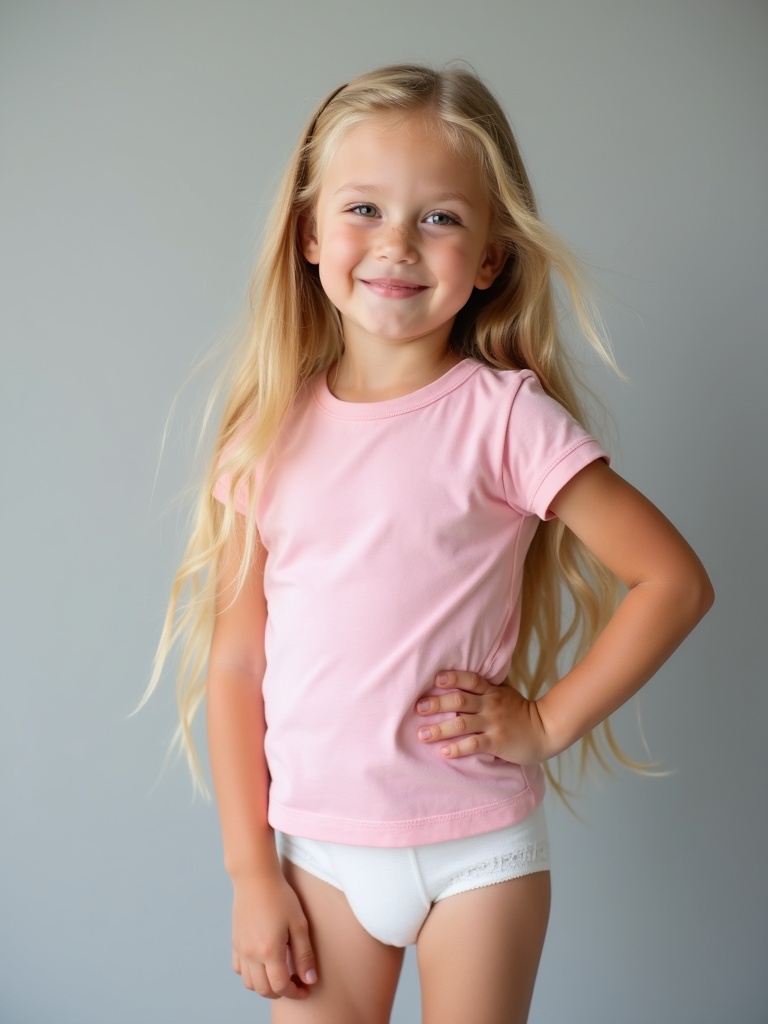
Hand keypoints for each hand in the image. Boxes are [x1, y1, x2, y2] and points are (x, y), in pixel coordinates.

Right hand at [231, 870, 317, 999]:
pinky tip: (262, 964)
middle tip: (294, 982)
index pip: (280, 986)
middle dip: (281, 992)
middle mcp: (251, 954)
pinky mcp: (235, 942)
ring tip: (279, 973)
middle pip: (263, 990)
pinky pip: (238, 969)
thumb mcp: (299, 924)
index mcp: (269, 951)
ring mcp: (241, 949)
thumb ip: (304, 955)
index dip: (294, 992)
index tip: (305, 989)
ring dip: (264, 986)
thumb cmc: (280, 897)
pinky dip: (250, 974)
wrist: (256, 878)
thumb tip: (309, 980)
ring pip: (249, 983)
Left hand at [416, 671, 551, 764]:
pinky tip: (444, 752)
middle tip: (419, 708)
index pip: (470, 680)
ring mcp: (494, 723)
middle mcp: (490, 705)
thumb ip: (486, 689)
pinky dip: (458, 748)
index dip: (452, 677)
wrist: (546, 731)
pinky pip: (474, 744)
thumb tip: (460, 683)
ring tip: (423, 734)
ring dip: (440, 729)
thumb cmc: (521, 713)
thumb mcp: (505, 694)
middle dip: (437, 703)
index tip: (434, 680)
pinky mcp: (497, 742)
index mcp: (492, 691)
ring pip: (462, 723)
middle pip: (459, 699)